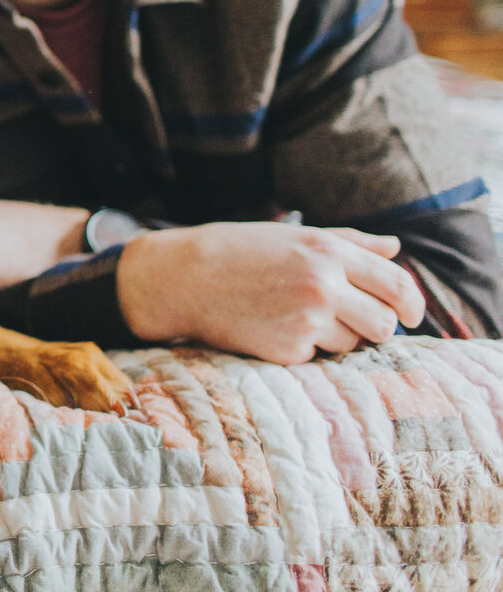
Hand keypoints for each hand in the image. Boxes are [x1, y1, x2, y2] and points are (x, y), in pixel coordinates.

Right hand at [115, 222, 425, 364]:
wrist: (180, 278)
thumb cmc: (236, 250)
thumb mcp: (294, 234)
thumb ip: (350, 242)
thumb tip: (395, 248)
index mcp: (327, 252)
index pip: (396, 284)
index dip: (411, 303)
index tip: (410, 313)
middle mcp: (322, 285)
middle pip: (384, 323)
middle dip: (376, 326)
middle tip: (353, 321)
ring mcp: (305, 320)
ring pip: (352, 343)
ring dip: (337, 337)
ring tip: (298, 318)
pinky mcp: (286, 350)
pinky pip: (317, 357)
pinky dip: (304, 348)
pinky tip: (274, 328)